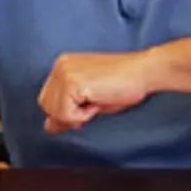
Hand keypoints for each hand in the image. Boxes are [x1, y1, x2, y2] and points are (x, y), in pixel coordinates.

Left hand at [38, 51, 155, 133]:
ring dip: (75, 115)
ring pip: (53, 111)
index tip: (88, 108)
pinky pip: (65, 113)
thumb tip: (48, 126)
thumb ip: (67, 111)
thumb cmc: (124, 84)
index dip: (65, 110)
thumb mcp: (90, 100)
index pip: (47, 98)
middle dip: (67, 114)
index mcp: (64, 64)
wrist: (144, 71)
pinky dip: (81, 116)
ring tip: (97, 102)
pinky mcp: (72, 81)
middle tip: (92, 108)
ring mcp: (65, 72)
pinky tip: (98, 102)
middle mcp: (60, 65)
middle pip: (45, 104)